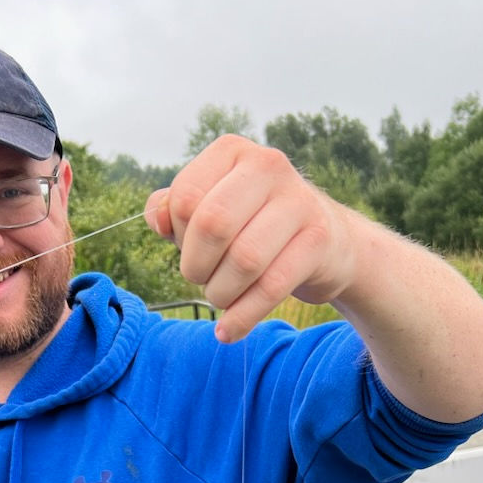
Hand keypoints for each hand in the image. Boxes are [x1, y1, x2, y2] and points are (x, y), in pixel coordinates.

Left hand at [145, 135, 355, 341]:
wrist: (325, 243)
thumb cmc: (253, 225)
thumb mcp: (211, 209)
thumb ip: (174, 210)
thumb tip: (156, 218)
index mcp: (232, 152)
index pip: (186, 197)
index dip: (177, 234)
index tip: (189, 248)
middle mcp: (268, 165)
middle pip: (213, 224)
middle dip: (196, 266)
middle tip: (200, 278)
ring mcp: (298, 201)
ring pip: (245, 259)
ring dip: (221, 293)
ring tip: (221, 298)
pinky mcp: (318, 240)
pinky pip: (271, 287)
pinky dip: (242, 318)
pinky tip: (229, 330)